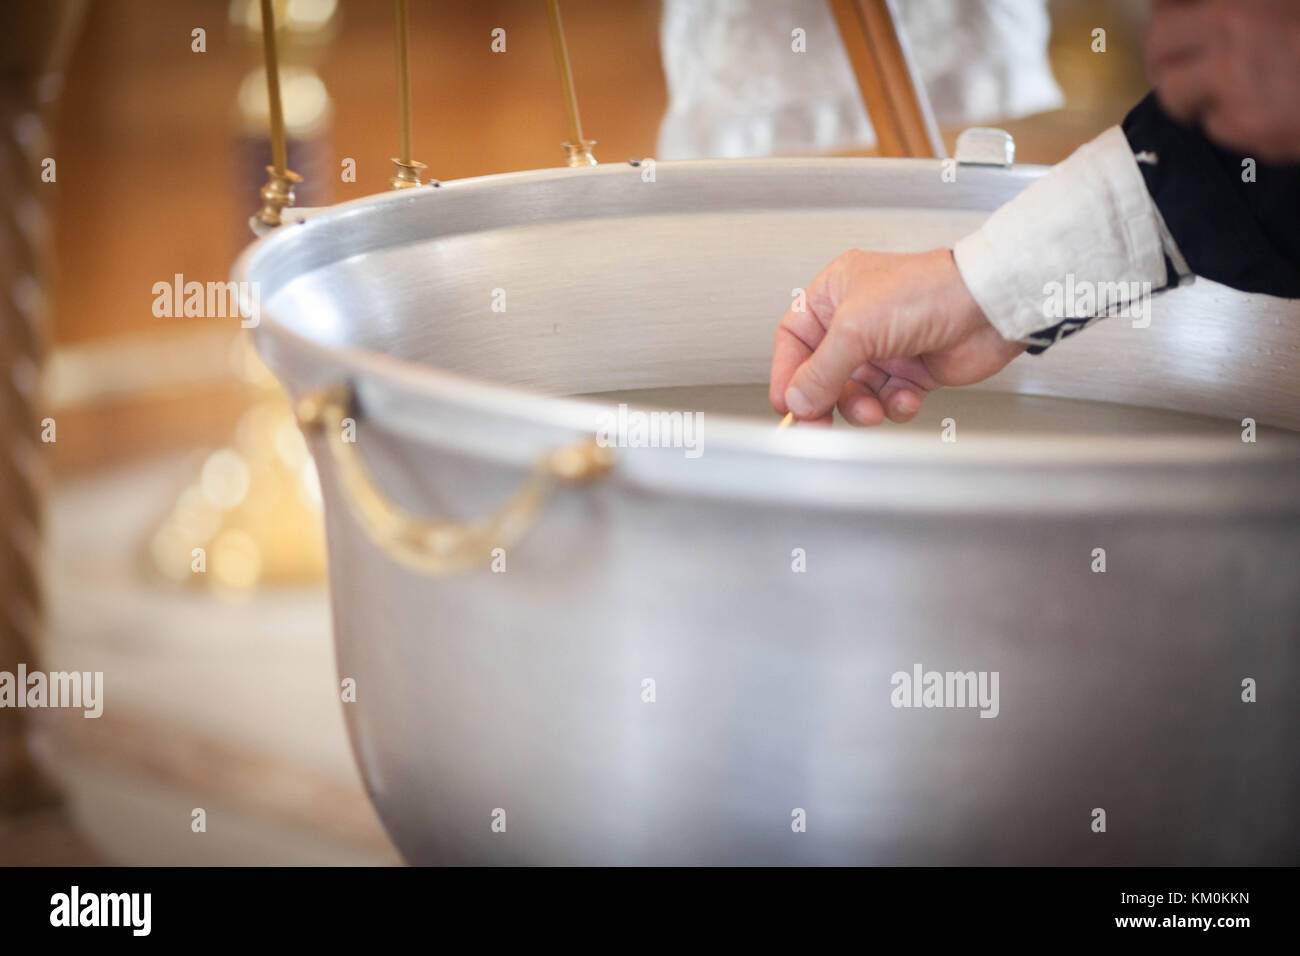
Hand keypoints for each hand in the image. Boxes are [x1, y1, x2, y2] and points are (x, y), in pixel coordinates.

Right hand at [769, 248, 1023, 425]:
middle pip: (822, 372)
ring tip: (872, 408)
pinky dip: (894, 407)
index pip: (794, 339)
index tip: (786, 403)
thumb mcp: (856, 329)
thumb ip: (820, 370)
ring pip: (854, 392)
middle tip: (817, 425)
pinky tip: (904, 400)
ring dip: (861, 406)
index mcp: (836, 294)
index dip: (786, 373)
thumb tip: (797, 399)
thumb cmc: (929, 291)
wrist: (988, 307)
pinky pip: (887, 400)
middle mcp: (858, 320)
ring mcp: (886, 346)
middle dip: (823, 400)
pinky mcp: (912, 370)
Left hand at [1146, 0, 1299, 162]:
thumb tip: (1199, 13)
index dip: (1167, 12)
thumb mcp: (1287, 4)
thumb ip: (1241, 10)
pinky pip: (1217, 127)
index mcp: (1240, 4)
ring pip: (1176, 95)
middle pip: (1158, 48)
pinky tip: (1262, 107)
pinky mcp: (1251, 128)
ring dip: (1189, 94)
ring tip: (1215, 89)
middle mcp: (1233, 37)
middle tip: (1172, 62)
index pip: (1168, 9)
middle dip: (1161, 56)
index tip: (1170, 16)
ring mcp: (1238, 86)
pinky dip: (1231, 121)